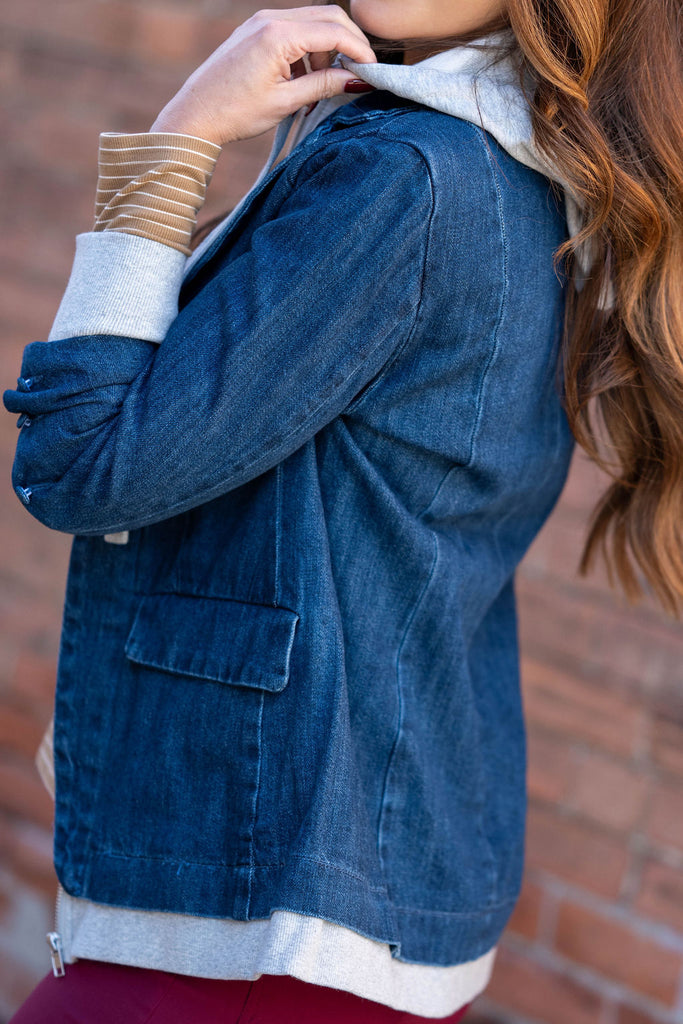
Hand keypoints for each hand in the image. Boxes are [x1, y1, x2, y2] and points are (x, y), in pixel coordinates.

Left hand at [149, 5, 376, 145]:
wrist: (195, 114)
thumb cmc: (235, 112)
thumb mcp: (286, 102)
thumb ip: (324, 85)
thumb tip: (358, 80)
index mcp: (278, 35)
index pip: (334, 31)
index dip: (359, 50)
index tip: (372, 71)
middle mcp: (270, 18)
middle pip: (327, 16)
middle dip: (348, 42)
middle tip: (358, 72)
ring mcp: (261, 20)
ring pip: (312, 21)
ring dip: (327, 47)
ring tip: (325, 82)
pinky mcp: (255, 29)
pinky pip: (293, 28)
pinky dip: (308, 48)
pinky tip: (305, 76)